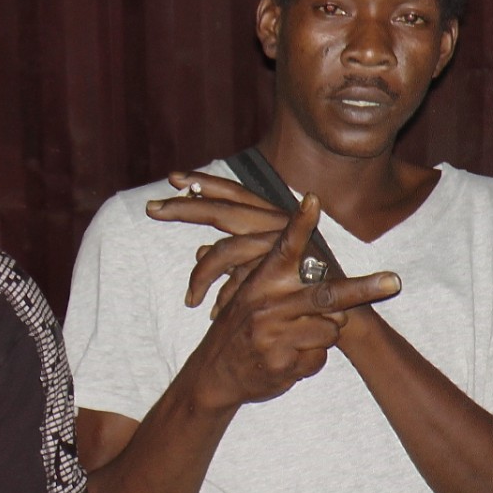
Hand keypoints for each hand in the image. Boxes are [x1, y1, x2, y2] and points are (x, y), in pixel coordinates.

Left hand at [146, 170, 288, 313]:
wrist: (341, 314)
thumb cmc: (300, 291)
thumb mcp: (261, 270)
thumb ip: (231, 261)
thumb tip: (197, 253)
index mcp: (272, 218)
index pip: (234, 193)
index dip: (206, 183)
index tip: (173, 178)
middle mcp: (276, 223)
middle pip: (222, 209)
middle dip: (185, 207)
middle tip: (151, 208)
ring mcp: (280, 244)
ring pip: (226, 250)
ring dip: (202, 277)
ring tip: (189, 301)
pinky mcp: (283, 267)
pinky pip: (240, 279)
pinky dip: (224, 296)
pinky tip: (213, 312)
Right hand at [187, 192, 400, 408]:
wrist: (216, 374)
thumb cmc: (242, 328)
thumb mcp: (250, 294)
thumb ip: (280, 274)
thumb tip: (309, 262)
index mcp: (260, 282)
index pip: (283, 248)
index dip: (299, 225)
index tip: (313, 201)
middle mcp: (266, 305)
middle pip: (326, 293)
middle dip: (364, 288)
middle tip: (393, 281)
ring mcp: (273, 336)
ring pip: (330, 329)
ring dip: (324, 334)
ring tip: (297, 338)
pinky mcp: (280, 363)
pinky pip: (320, 358)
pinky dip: (312, 360)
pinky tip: (291, 359)